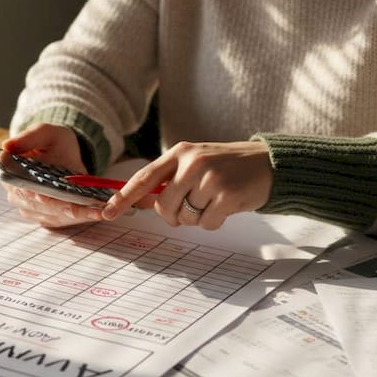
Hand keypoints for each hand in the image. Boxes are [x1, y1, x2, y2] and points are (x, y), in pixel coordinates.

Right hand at [1, 124, 103, 227]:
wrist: (65, 154)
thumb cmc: (52, 142)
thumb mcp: (44, 132)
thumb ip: (27, 138)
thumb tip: (7, 146)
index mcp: (10, 173)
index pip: (17, 186)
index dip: (29, 192)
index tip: (42, 195)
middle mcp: (17, 194)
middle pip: (36, 205)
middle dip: (56, 206)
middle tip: (74, 208)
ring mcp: (31, 208)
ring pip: (50, 215)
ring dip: (72, 215)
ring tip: (94, 212)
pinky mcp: (47, 216)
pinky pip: (62, 220)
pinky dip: (79, 218)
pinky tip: (96, 214)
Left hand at [101, 140, 271, 230]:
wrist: (268, 164)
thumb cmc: (227, 166)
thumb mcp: (196, 162)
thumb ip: (170, 179)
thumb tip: (141, 202)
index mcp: (180, 152)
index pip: (144, 177)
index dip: (124, 197)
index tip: (108, 211)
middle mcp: (192, 163)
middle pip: (164, 206)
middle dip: (174, 216)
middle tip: (191, 208)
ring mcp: (210, 179)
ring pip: (186, 217)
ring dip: (197, 218)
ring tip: (214, 201)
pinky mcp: (227, 196)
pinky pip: (206, 224)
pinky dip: (214, 221)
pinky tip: (226, 207)